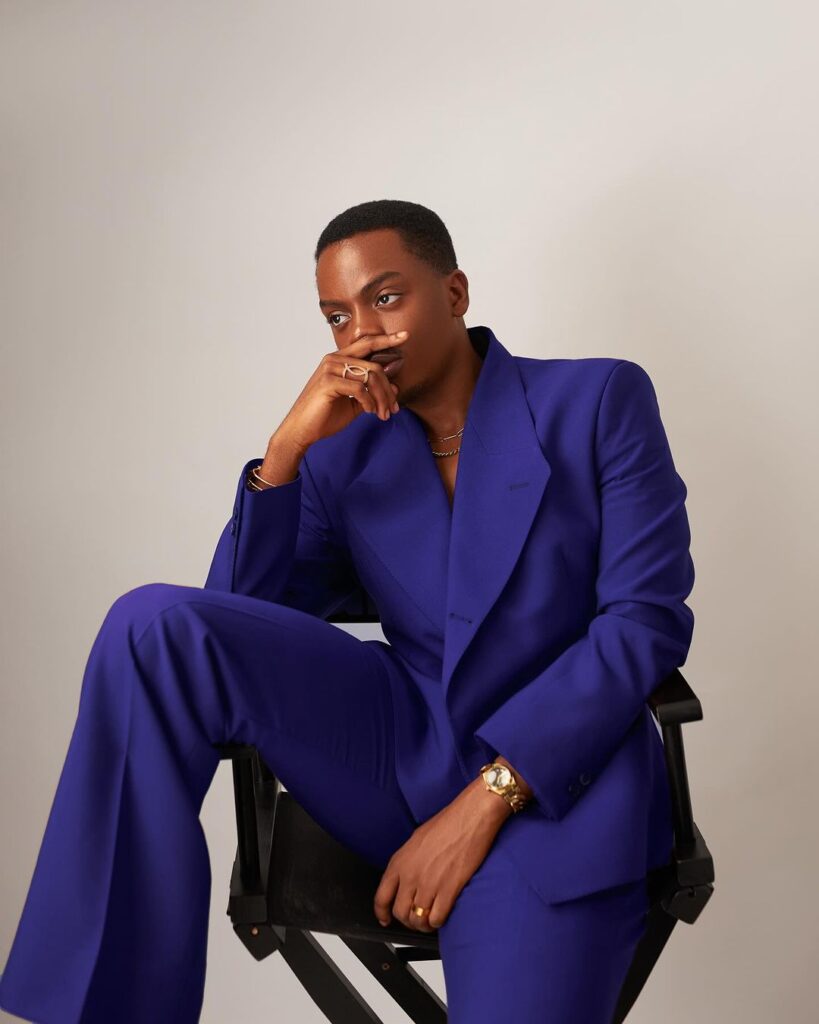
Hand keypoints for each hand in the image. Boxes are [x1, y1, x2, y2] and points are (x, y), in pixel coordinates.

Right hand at [277, 330, 408, 452]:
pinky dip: (369, 402)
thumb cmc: (325, 416)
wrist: (302, 431)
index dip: (387, 339)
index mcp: (339, 359)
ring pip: (370, 377)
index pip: (367, 344)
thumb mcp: (354, 403)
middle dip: (389, 390)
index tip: (405, 336)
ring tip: (383, 414)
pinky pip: (360, 389)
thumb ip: (372, 392)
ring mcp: (330, 369)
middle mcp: (334, 359)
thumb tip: (395, 386)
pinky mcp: (328, 382)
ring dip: (382, 399)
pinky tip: (369, 412)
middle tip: (394, 409)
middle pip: (375, 366)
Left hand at [373, 777, 512, 932]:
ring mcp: (429, 884)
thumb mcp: (416, 840)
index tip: (385, 920)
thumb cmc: (447, 823)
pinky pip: (437, 918)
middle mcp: (411, 875)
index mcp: (400, 861)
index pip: (381, 897)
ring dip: (423, 925)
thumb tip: (407, 879)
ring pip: (418, 920)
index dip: (381, 913)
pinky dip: (438, 922)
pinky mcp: (448, 889)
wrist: (470, 817)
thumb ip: (407, 863)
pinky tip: (442, 916)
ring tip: (429, 920)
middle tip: (415, 919)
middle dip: (407, 921)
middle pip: (400, 913)